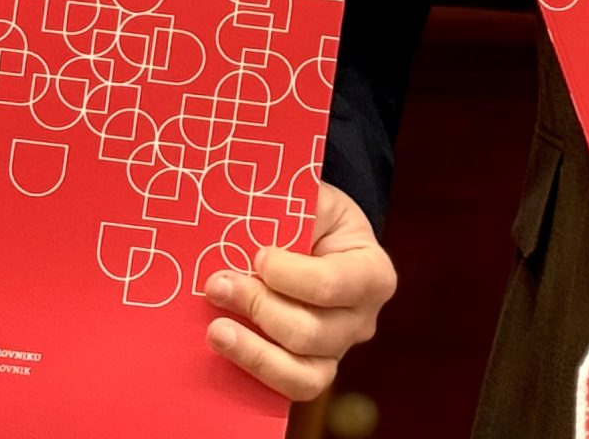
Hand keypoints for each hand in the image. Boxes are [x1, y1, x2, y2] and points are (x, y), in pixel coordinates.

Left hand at [202, 180, 396, 400]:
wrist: (317, 239)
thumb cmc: (314, 217)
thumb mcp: (313, 200)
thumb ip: (291, 209)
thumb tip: (247, 218)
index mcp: (373, 273)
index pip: (332, 284)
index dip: (289, 275)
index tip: (258, 255)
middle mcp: (362, 320)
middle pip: (312, 331)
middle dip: (258, 307)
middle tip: (217, 284)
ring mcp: (339, 352)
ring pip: (302, 371)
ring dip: (252, 349)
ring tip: (215, 329)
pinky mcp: (314, 372)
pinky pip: (291, 388)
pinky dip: (257, 370)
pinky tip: (227, 347)